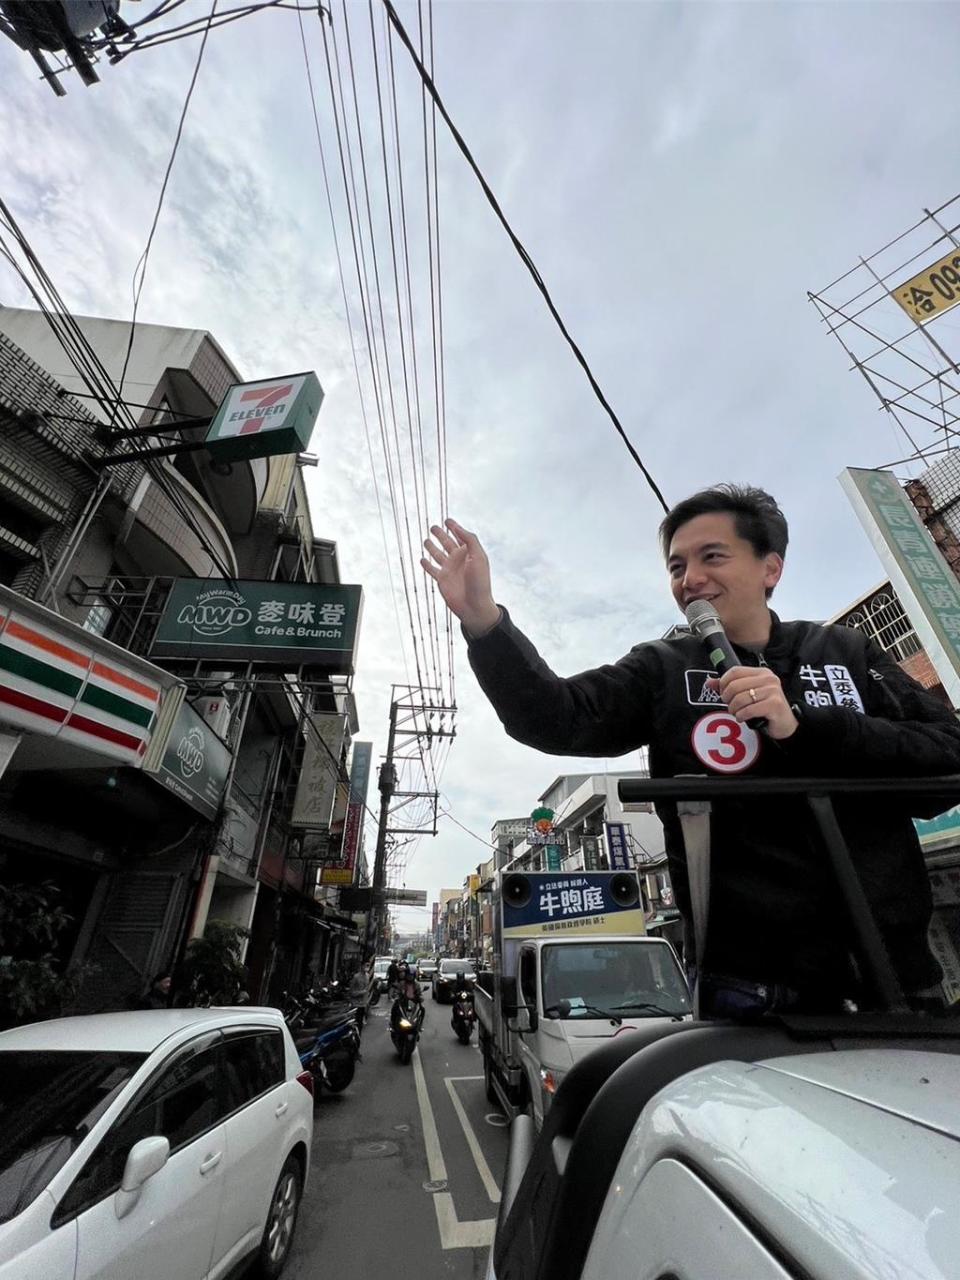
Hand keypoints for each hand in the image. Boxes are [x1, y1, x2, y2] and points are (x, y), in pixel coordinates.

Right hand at [421, 518, 500, 635]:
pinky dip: (426, 565)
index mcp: (469, 553)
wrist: (474, 605)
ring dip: (432, 547)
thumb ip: (470, 540)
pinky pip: (432, 569)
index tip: (447, 520)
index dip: (454, 527)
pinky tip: (422, 559)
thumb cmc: (480, 582)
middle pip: (447, 543)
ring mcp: (449, 569)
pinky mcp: (442, 579)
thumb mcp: (479, 557)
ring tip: (426, 540)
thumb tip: (459, 528)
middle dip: (441, 535)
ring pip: (438, 554)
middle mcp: (458, 559)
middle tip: (433, 527)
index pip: (460, 536)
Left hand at [707, 667, 797, 739]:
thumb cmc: (765, 708)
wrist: (785, 724)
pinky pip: (749, 710)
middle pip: (735, 685)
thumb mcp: (748, 694)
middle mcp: (769, 679)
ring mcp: (773, 691)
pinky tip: (743, 718)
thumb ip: (728, 687)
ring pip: (740, 699)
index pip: (735, 671)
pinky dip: (741, 716)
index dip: (723, 683)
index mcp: (762, 673)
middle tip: (730, 706)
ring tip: (737, 713)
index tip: (723, 693)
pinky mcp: (775, 705)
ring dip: (733, 709)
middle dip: (727, 698)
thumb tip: (709, 683)